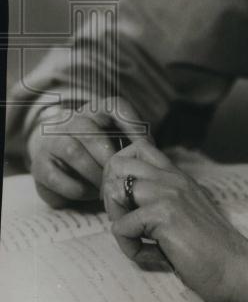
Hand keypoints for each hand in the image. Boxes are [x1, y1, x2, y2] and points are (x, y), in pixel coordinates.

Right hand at [27, 97, 151, 208]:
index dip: (133, 124)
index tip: (147, 145)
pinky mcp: (39, 164)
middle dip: (110, 157)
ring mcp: (52, 141)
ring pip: (73, 151)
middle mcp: (72, 120)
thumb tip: (153, 154)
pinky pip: (56, 176)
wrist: (58, 159)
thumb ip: (136, 144)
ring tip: (107, 189)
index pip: (116, 106)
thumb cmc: (99, 153)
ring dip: (93, 173)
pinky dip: (76, 188)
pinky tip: (89, 194)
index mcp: (96, 111)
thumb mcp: (119, 143)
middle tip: (123, 176)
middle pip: (91, 131)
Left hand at [102, 139, 247, 301]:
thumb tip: (124, 206)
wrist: (237, 267)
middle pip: (119, 164)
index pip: (139, 147)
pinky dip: (129, 247)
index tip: (126, 200)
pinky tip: (153, 255)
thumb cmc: (211, 249)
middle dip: (110, 194)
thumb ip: (161, 202)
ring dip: (119, 221)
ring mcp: (169, 193)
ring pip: (117, 192)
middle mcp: (173, 178)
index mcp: (178, 176)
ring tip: (138, 240)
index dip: (119, 170)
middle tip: (125, 220)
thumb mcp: (185, 214)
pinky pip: (121, 227)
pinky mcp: (165, 215)